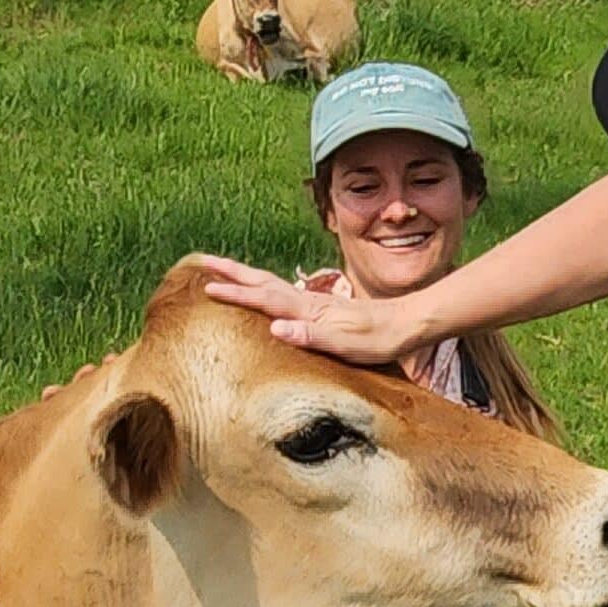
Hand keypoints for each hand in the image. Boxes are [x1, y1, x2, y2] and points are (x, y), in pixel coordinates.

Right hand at [198, 259, 416, 363]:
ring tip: (220, 270)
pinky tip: (260, 292)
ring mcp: (313, 303)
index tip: (207, 287)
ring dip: (243, 275)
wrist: (406, 325)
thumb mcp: (346, 344)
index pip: (263, 298)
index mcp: (308, 309)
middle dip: (230, 271)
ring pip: (269, 283)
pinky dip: (261, 287)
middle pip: (261, 280)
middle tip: (201, 261)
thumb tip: (276, 328)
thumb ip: (311, 335)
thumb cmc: (378, 340)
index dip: (235, 293)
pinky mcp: (320, 309)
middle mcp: (307, 301)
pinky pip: (280, 293)